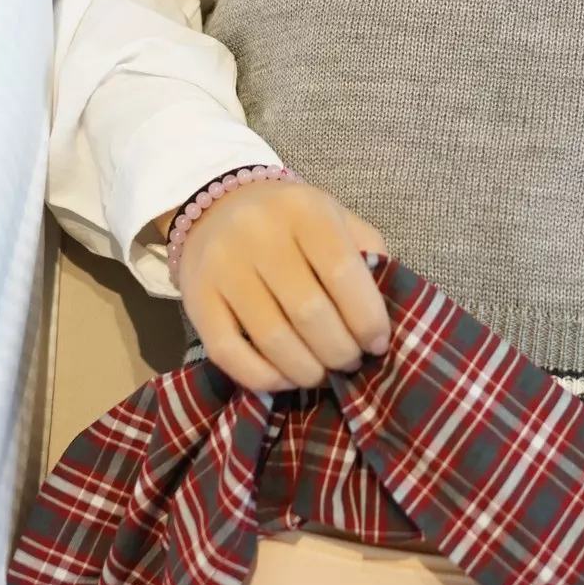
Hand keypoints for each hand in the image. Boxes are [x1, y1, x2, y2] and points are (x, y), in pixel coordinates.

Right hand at [155, 180, 390, 395]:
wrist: (216, 206)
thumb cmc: (291, 223)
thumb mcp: (336, 220)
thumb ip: (367, 256)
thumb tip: (388, 313)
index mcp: (304, 210)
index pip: (343, 272)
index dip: (367, 318)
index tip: (378, 343)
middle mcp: (259, 234)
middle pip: (309, 312)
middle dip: (340, 350)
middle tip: (350, 362)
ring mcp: (222, 267)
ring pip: (272, 338)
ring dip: (308, 370)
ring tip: (324, 373)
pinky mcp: (196, 299)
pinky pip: (229, 353)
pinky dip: (264, 377)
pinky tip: (287, 378)